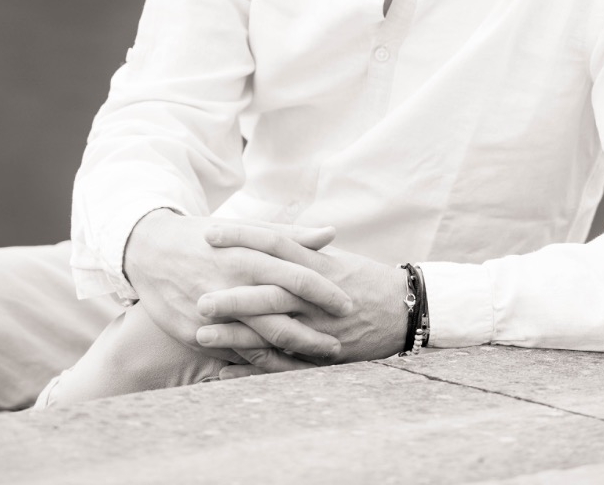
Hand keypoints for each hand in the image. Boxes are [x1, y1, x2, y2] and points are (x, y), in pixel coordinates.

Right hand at [122, 210, 354, 363]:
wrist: (149, 250)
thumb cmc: (206, 237)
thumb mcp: (246, 229)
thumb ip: (289, 234)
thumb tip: (330, 234)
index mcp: (248, 256)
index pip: (297, 276)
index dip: (325, 292)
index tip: (348, 304)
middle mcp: (232, 285)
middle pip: (281, 315)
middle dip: (313, 334)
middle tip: (340, 344)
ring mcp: (214, 313)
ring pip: (259, 340)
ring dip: (291, 354)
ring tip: (316, 362)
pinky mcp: (196, 333)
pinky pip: (233, 353)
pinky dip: (259, 362)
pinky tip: (281, 366)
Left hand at [191, 227, 409, 369]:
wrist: (405, 310)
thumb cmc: (363, 278)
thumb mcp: (334, 257)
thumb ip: (300, 247)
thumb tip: (262, 233)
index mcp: (318, 264)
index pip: (274, 244)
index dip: (242, 238)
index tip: (209, 234)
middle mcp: (316, 296)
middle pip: (270, 293)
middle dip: (233, 296)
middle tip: (198, 297)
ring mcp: (320, 328)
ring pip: (274, 331)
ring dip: (236, 335)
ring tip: (201, 335)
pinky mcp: (323, 356)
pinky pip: (285, 366)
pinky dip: (253, 370)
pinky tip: (223, 371)